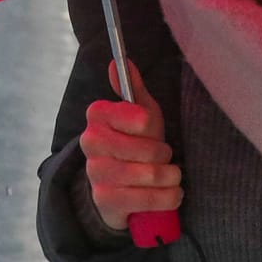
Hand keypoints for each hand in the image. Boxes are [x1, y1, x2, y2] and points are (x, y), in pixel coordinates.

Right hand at [81, 62, 181, 232]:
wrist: (116, 187)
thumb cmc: (134, 143)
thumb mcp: (140, 114)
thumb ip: (133, 88)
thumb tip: (119, 62)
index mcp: (98, 114)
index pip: (140, 118)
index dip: (152, 127)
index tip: (149, 130)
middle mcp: (90, 141)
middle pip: (148, 149)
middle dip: (165, 155)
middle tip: (163, 157)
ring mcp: (95, 172)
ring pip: (150, 174)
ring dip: (170, 177)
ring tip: (170, 176)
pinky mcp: (104, 199)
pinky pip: (146, 199)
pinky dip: (167, 197)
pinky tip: (169, 193)